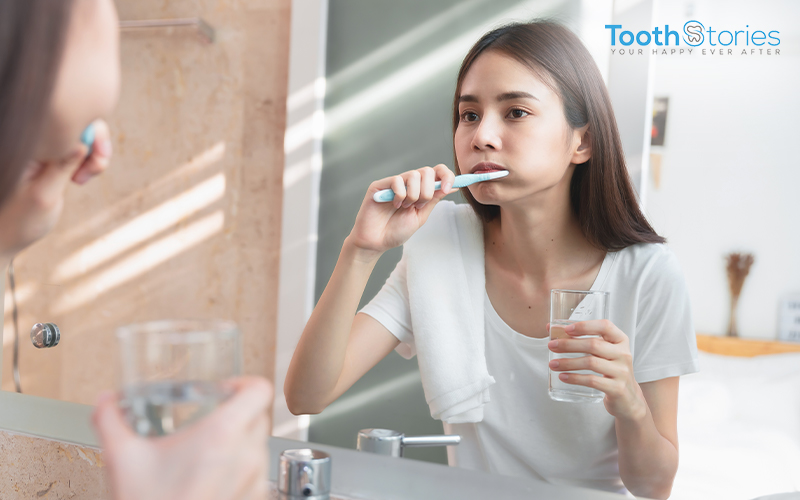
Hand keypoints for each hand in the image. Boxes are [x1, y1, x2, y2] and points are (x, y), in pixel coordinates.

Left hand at [0, 120, 112, 254]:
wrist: (8, 235)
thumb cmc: (19, 220)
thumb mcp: (43, 195)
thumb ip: (61, 167)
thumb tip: (81, 143)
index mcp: (22, 144)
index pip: (61, 119)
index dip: (89, 131)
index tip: (98, 158)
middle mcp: (34, 140)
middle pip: (76, 120)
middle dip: (95, 142)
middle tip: (97, 169)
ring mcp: (44, 146)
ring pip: (82, 134)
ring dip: (94, 154)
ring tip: (84, 179)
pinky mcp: (53, 156)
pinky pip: (80, 146)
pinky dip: (90, 160)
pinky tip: (81, 178)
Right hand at [93, 377, 271, 499]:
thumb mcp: (122, 460)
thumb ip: (110, 421)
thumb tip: (104, 401)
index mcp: (222, 434)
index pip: (259, 389)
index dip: (245, 382)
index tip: (226, 389)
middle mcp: (247, 455)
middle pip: (259, 415)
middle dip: (237, 412)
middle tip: (210, 420)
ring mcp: (255, 480)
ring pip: (259, 445)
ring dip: (240, 443)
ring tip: (208, 454)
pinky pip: (257, 475)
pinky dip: (241, 471)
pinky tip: (213, 479)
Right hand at [347, 164, 455, 257]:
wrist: (376, 242)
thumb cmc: (396, 231)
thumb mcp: (421, 215)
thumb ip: (434, 199)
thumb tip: (453, 186)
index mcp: (420, 189)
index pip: (437, 171)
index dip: (446, 176)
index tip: (448, 189)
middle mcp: (407, 183)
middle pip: (427, 171)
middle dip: (427, 191)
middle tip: (418, 206)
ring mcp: (394, 182)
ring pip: (414, 175)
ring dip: (413, 196)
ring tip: (404, 207)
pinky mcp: (380, 185)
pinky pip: (397, 181)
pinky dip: (399, 196)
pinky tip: (393, 205)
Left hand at [547, 320, 646, 420]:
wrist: (628, 398)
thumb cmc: (610, 369)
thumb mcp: (602, 352)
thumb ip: (582, 339)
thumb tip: (552, 329)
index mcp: (620, 340)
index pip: (604, 326)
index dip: (585, 326)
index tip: (566, 329)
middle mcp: (623, 354)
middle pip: (594, 345)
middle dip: (569, 344)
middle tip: (551, 346)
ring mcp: (622, 372)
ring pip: (591, 363)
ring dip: (568, 363)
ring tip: (553, 364)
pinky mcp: (617, 388)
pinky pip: (592, 381)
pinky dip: (575, 378)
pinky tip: (563, 377)